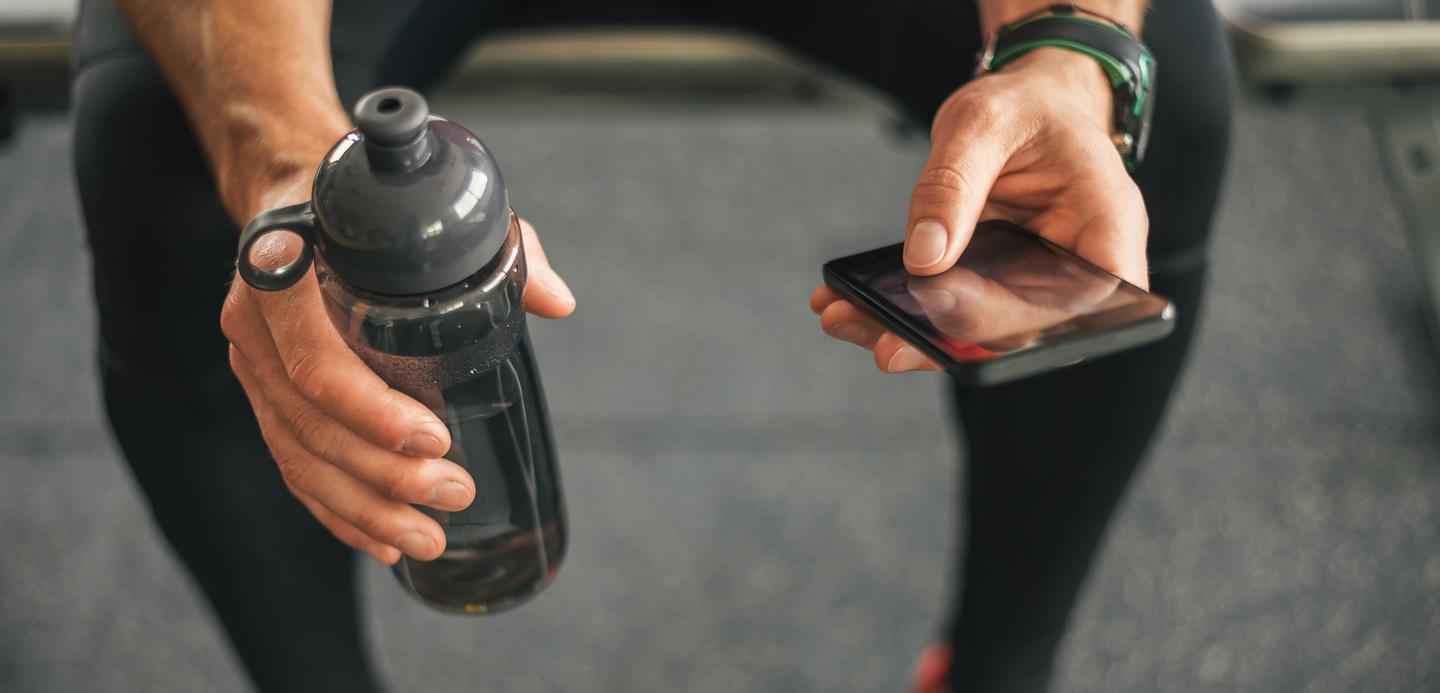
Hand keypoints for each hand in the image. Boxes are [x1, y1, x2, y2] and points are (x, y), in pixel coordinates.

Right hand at [221, 176, 575, 564]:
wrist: (303, 197)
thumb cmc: (377, 213)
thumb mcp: (436, 215)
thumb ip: (503, 249)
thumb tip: (557, 301)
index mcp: (286, 271)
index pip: (315, 359)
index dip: (371, 410)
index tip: (434, 439)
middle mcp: (255, 323)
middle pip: (310, 422)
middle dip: (383, 475)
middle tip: (453, 495)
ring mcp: (252, 365)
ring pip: (299, 457)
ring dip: (364, 509)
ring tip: (427, 539)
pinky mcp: (261, 398)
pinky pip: (292, 466)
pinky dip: (338, 511)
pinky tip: (382, 541)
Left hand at [812, 48, 1148, 372]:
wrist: (1029, 106)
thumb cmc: (1027, 107)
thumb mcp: (984, 121)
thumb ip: (953, 184)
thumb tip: (924, 257)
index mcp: (1106, 224)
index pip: (1084, 299)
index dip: (1019, 319)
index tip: (948, 314)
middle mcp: (1079, 269)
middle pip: (1025, 332)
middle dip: (948, 342)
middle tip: (883, 343)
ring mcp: (1036, 286)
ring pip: (981, 336)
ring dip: (912, 337)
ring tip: (847, 322)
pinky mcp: (996, 290)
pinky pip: (953, 314)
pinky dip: (900, 314)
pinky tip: (848, 308)